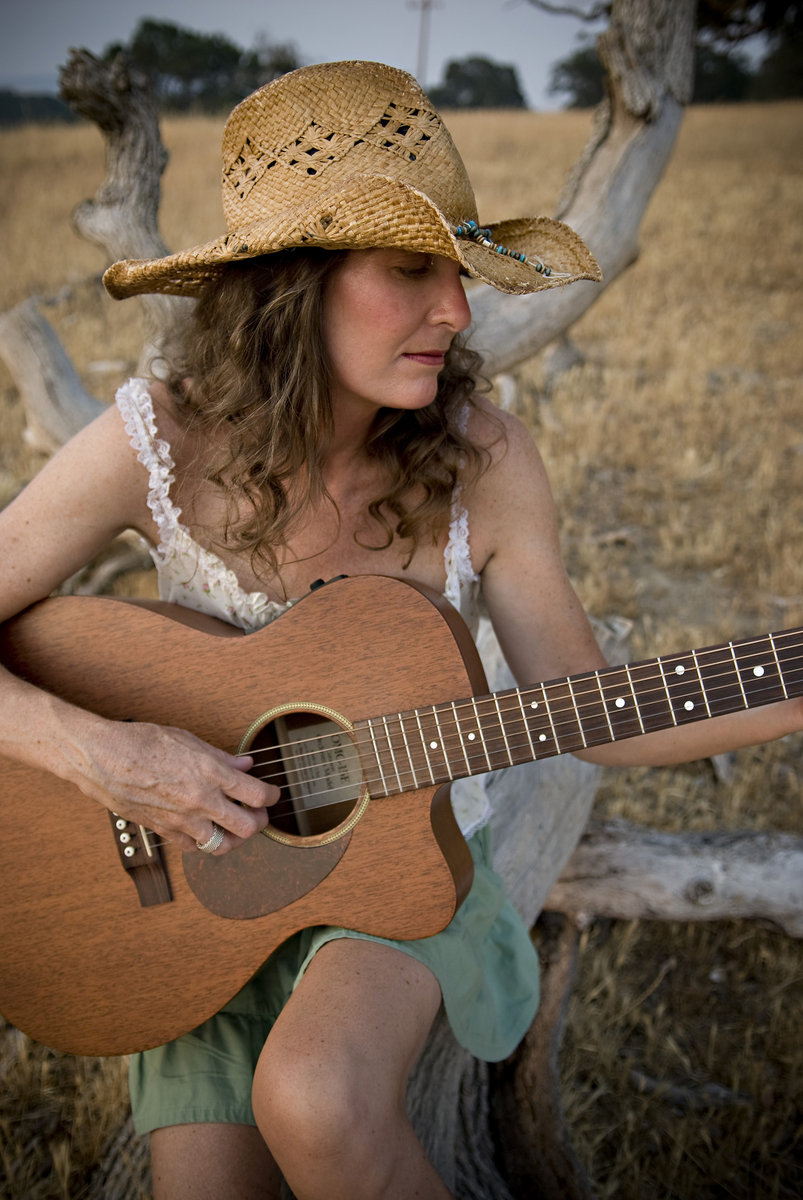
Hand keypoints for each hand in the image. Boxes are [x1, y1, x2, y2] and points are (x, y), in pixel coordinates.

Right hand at [60, 717, 278, 853]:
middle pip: (247, 827)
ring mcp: (182, 819)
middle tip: (258, 814)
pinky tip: (204, 829)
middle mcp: (200, 800)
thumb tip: (245, 766)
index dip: (272, 796)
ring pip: (222, 845)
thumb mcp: (188, 740)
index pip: (258, 794)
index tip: (272, 794)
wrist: (103, 757)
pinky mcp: (164, 830)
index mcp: (211, 773)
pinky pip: (193, 847)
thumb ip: (221, 758)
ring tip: (234, 827)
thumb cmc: (141, 742)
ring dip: (234, 838)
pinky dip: (203, 842)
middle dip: (259, 822)